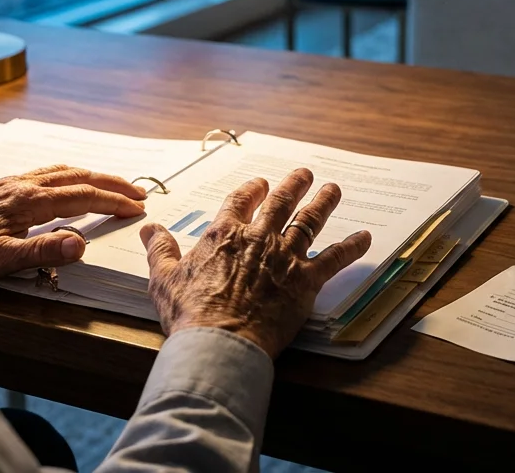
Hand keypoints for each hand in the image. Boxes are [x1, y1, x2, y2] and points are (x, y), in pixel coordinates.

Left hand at [0, 165, 146, 285]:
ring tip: (111, 183)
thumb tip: (81, 243)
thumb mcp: (0, 261)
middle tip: (138, 192)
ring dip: (91, 176)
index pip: (82, 196)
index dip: (113, 202)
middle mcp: (21, 185)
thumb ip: (43, 251)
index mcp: (27, 201)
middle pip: (77, 177)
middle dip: (111, 183)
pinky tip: (64, 183)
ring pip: (59, 171)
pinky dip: (67, 175)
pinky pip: (43, 174)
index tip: (138, 208)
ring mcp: (9, 183)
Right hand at [140, 168, 371, 357]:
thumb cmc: (189, 313)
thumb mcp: (163, 278)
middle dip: (294, 184)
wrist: (219, 342)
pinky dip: (352, 247)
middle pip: (281, 202)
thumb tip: (149, 228)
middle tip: (304, 174)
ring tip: (334, 189)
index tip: (259, 183)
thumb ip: (159, 249)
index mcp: (225, 234)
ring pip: (310, 221)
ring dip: (324, 202)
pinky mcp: (306, 281)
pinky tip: (365, 237)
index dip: (252, 190)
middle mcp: (258, 238)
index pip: (240, 200)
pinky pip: (335, 258)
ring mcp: (285, 257)